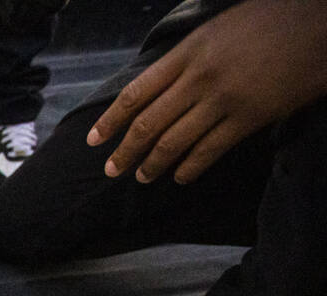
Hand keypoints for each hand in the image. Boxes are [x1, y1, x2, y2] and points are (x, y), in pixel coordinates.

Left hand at [87, 0, 326, 183]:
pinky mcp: (250, 117)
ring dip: (154, 164)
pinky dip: (191, 167)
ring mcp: (224, 100)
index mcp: (187, 52)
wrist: (320, 20)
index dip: (111, 120)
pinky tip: (180, 177)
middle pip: (148, 123)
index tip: (93, 140)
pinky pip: (210, 150)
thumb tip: (162, 84)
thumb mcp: (218, 27)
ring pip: (175, 141)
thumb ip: (188, 56)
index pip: (136, 93)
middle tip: (111, 170)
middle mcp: (199, 78)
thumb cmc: (272, 16)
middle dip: (125, 151)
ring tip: (142, 177)